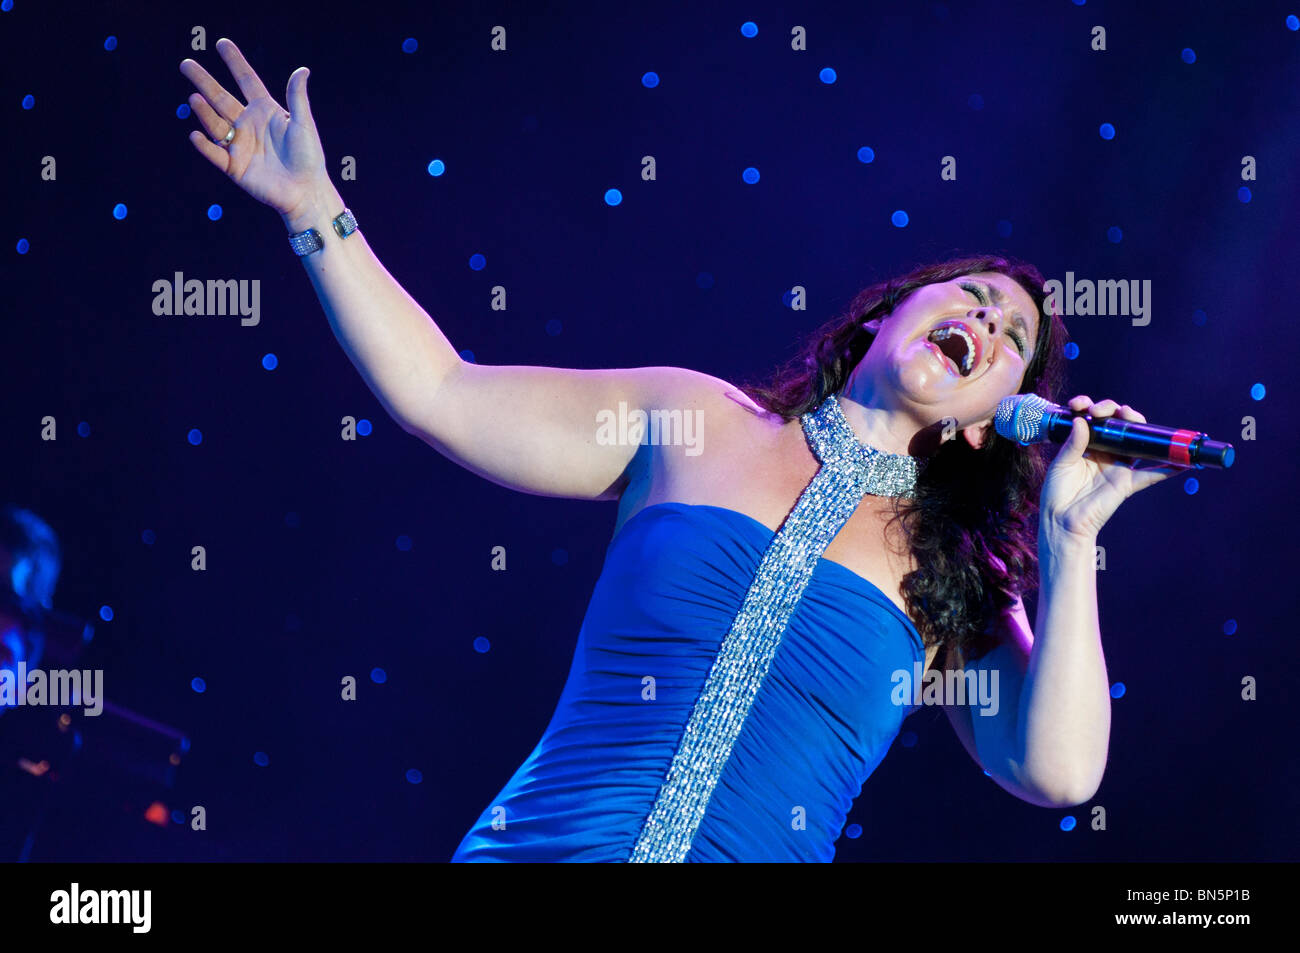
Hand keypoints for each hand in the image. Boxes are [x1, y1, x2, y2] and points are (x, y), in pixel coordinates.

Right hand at [180, 38, 326, 217]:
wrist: (306, 191)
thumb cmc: (309, 158)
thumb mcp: (303, 125)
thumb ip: (297, 98)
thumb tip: (302, 70)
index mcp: (265, 111)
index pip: (246, 81)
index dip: (234, 62)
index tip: (221, 43)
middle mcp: (248, 124)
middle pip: (221, 98)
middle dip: (204, 81)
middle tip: (186, 64)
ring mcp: (239, 145)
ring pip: (216, 124)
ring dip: (204, 112)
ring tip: (195, 97)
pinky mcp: (234, 167)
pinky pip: (215, 154)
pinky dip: (205, 146)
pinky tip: (197, 135)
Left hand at [1039, 395, 1187, 541]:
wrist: (1061, 521)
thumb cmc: (1057, 492)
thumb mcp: (1061, 463)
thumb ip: (1073, 443)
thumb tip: (1081, 420)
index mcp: (1087, 446)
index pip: (1096, 420)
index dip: (1092, 408)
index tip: (1080, 405)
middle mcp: (1106, 453)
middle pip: (1120, 425)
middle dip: (1114, 410)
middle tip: (1101, 411)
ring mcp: (1118, 466)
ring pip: (1137, 442)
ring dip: (1140, 426)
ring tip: (1132, 417)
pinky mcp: (1127, 483)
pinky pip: (1152, 475)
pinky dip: (1169, 468)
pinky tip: (1182, 461)